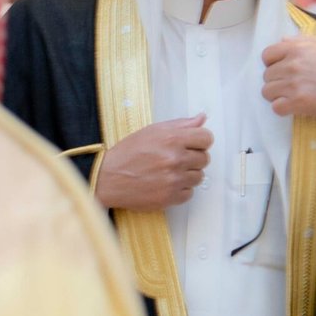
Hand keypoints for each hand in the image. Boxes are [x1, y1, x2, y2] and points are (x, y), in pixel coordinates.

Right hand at [95, 113, 211, 210]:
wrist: (108, 178)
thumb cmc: (128, 153)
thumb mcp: (152, 131)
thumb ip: (180, 125)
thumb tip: (202, 118)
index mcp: (172, 139)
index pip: (207, 138)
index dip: (200, 141)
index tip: (192, 144)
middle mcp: (175, 159)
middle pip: (205, 158)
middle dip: (193, 158)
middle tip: (175, 159)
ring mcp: (174, 180)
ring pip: (199, 177)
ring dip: (187, 174)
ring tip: (169, 172)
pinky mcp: (170, 197)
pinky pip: (189, 193)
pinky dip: (180, 189)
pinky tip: (166, 183)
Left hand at [261, 36, 315, 121]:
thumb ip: (303, 41)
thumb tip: (283, 40)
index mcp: (298, 47)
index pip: (267, 55)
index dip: (273, 63)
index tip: (282, 70)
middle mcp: (292, 64)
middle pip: (267, 75)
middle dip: (277, 81)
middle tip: (293, 86)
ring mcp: (293, 84)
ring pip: (267, 92)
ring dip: (278, 96)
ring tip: (294, 97)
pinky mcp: (297, 103)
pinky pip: (276, 107)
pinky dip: (283, 109)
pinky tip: (296, 107)